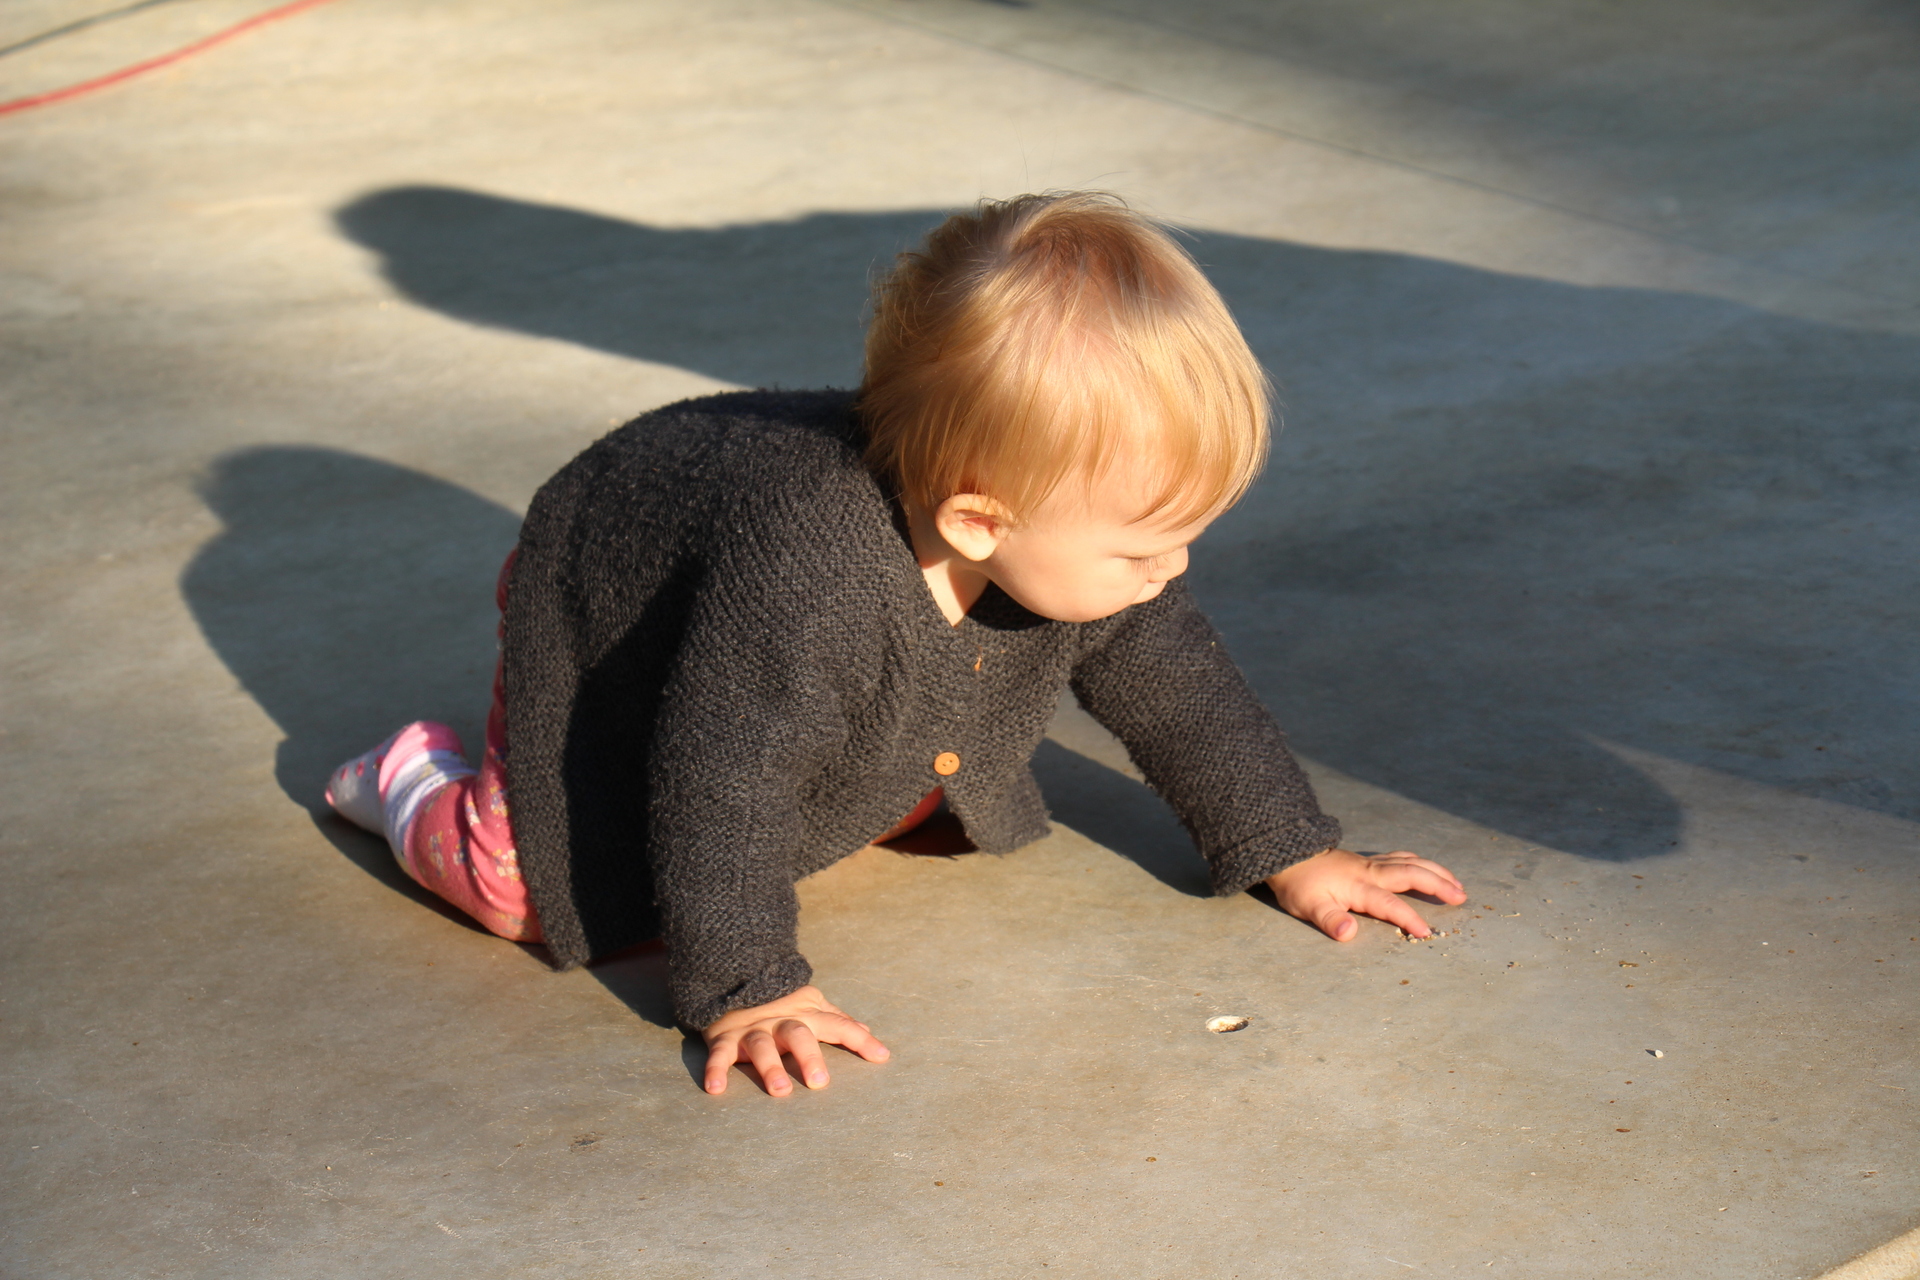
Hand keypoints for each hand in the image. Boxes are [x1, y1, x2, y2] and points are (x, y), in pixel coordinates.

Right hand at [701, 985, 889, 1095]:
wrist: (732, 981)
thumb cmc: (779, 1003)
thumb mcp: (810, 1005)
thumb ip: (837, 1019)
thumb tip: (867, 1030)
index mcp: (806, 1013)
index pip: (838, 1025)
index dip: (859, 1040)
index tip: (881, 1057)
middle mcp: (781, 1021)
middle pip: (798, 1035)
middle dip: (809, 1057)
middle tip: (820, 1083)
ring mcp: (752, 1029)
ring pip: (762, 1046)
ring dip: (770, 1068)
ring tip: (779, 1091)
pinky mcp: (725, 1038)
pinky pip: (720, 1054)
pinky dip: (715, 1069)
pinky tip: (716, 1088)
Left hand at [1267, 848, 1466, 941]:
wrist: (1288, 854)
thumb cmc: (1299, 885)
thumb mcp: (1309, 907)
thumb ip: (1330, 920)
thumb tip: (1349, 934)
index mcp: (1359, 886)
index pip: (1391, 904)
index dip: (1409, 919)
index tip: (1426, 933)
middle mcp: (1371, 871)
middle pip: (1411, 873)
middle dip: (1438, 884)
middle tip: (1461, 897)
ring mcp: (1371, 863)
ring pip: (1410, 862)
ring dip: (1435, 871)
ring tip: (1456, 884)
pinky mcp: (1368, 860)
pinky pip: (1401, 857)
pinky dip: (1419, 862)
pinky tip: (1427, 867)